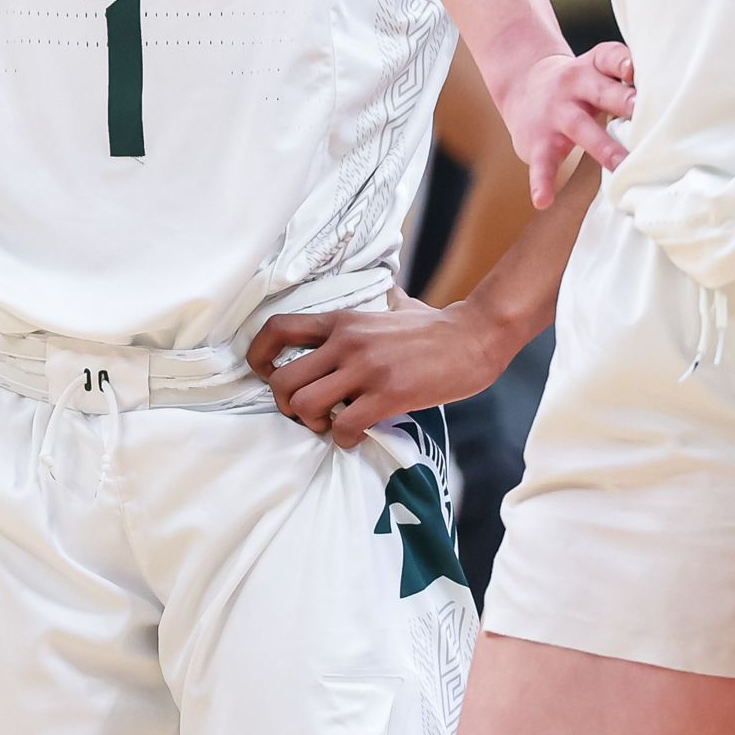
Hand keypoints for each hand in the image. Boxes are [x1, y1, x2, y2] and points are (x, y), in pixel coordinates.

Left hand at [248, 295, 515, 449]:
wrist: (475, 336)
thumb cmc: (436, 327)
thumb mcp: (397, 306)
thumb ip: (382, 304)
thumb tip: (389, 295)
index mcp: (341, 321)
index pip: (277, 329)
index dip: (259, 357)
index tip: (268, 376)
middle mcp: (346, 342)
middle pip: (283, 379)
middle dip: (285, 406)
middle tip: (306, 414)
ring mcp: (366, 368)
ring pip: (305, 404)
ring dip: (312, 424)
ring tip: (331, 425)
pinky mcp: (388, 393)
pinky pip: (345, 425)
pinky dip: (344, 439)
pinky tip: (357, 436)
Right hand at [487, 39, 633, 207]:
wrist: (522, 85)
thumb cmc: (580, 82)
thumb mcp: (599, 69)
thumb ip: (629, 78)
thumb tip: (682, 98)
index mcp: (593, 66)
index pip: (609, 57)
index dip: (622, 62)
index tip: (633, 70)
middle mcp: (573, 85)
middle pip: (600, 92)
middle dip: (622, 101)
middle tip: (643, 113)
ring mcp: (556, 114)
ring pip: (580, 128)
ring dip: (603, 147)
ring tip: (622, 165)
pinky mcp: (538, 141)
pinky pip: (541, 163)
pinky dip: (541, 182)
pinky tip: (544, 200)